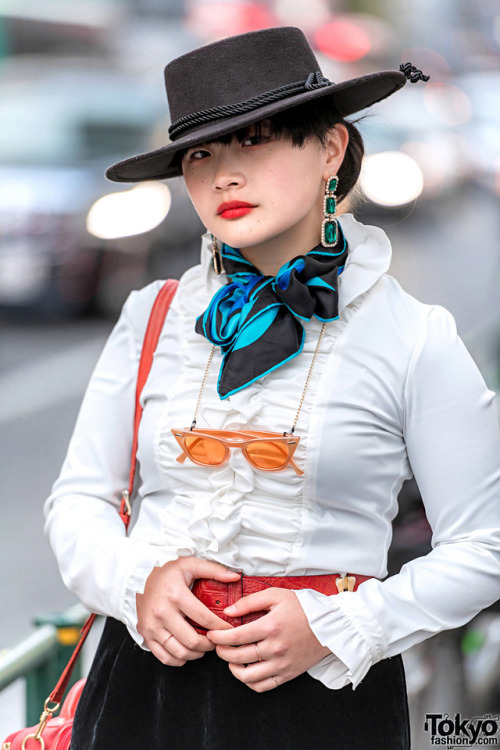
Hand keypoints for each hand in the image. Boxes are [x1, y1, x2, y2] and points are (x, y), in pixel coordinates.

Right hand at [136, 556, 238, 665]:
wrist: (139, 576)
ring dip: (196, 654)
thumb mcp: (190, 564)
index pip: (204, 618)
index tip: (229, 629)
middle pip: (192, 641)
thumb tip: (235, 577)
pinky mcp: (145, 634)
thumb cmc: (167, 571)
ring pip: (179, 652)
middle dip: (210, 644)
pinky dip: (178, 660)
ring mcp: (152, 626)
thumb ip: (214, 570)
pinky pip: (164, 657)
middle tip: (217, 640)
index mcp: (176, 595)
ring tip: (204, 646)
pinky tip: (187, 652)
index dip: (221, 627)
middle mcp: (162, 612)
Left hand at [207, 588, 330, 691]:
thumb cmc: (304, 608)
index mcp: (271, 626)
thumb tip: (228, 611)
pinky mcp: (288, 674)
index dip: (219, 637)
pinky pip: (263, 686)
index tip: (212, 634)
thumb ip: (250, 601)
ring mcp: (282, 664)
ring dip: (233, 669)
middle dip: (221, 651)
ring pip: (248, 677)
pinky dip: (250, 682)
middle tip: (218, 645)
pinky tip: (246, 670)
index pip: (236, 636)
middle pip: (238, 657)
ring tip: (230, 659)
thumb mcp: (277, 595)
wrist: (331, 626)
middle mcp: (275, 648)